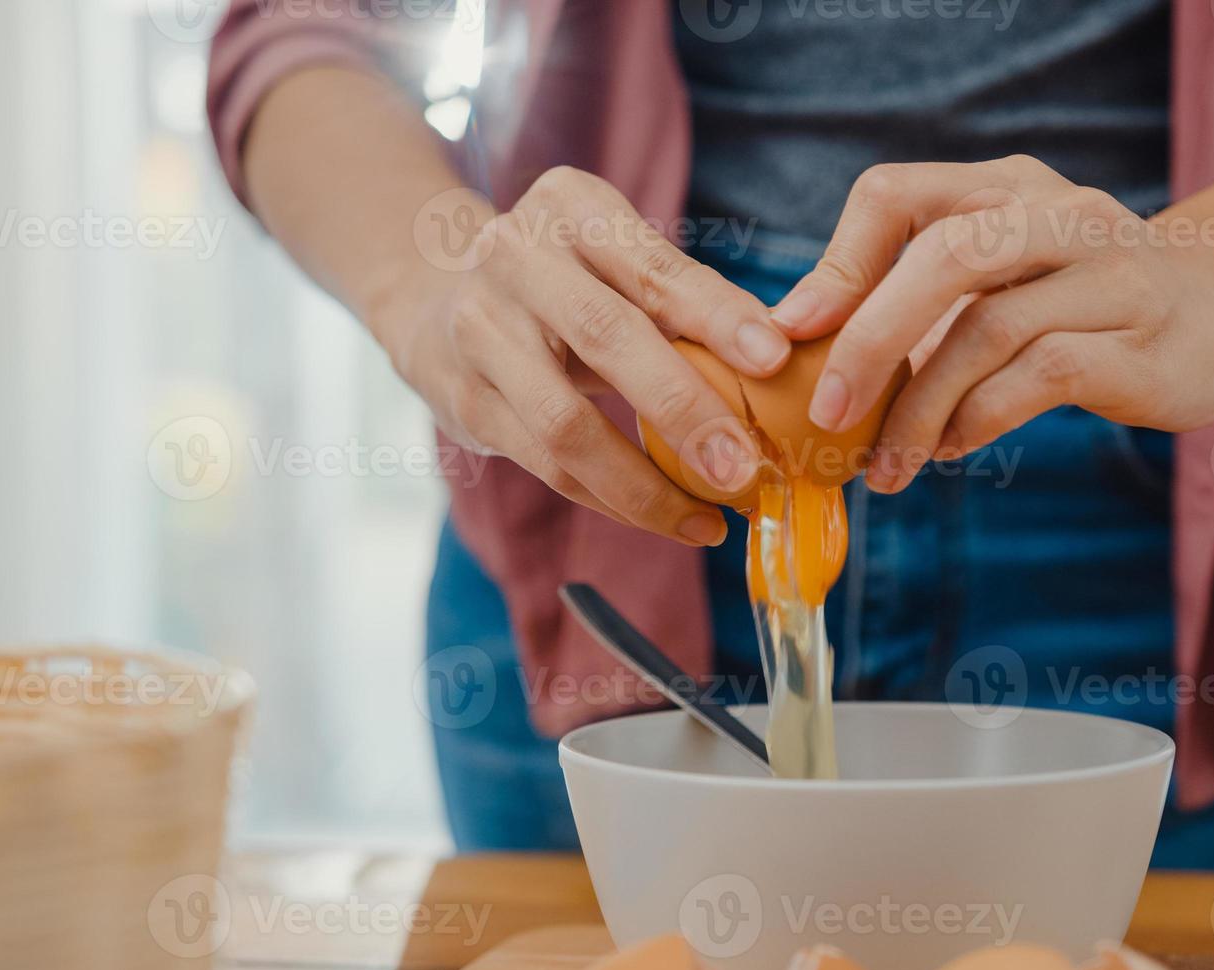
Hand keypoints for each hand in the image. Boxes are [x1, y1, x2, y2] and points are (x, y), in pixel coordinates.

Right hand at [390, 166, 792, 544]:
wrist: (434, 296)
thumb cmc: (564, 281)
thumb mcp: (615, 260)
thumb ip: (681, 299)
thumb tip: (779, 364)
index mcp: (571, 208)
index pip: (653, 264)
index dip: (716, 314)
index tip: (775, 358)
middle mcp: (516, 258)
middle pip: (605, 337)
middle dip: (683, 410)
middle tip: (743, 468)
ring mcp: (479, 329)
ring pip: (564, 423)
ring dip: (643, 483)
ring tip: (707, 517)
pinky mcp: (464, 398)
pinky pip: (546, 464)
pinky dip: (610, 499)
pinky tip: (663, 517)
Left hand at [770, 158, 1213, 491]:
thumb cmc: (1084, 297)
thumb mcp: (1002, 272)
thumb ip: (919, 296)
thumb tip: (805, 349)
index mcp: (1005, 187)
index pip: (895, 193)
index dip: (837, 263)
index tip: (794, 334)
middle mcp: (1058, 214)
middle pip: (943, 254)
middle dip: (868, 339)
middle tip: (825, 412)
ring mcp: (1110, 273)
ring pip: (989, 327)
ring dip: (920, 407)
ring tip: (886, 463)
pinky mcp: (1142, 342)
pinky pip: (1041, 375)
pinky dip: (978, 420)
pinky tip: (949, 449)